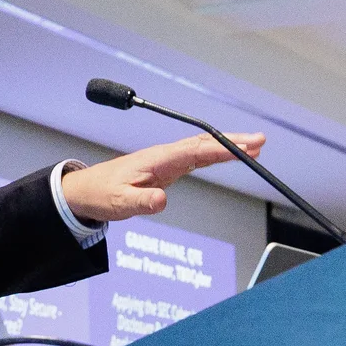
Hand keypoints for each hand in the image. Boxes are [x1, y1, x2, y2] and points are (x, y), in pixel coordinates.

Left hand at [61, 132, 263, 223]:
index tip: (245, 147)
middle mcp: (164, 155)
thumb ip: (141, 202)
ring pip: (202, 147)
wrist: (85, 191)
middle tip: (260, 141)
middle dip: (232, 141)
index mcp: (157, 159)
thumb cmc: (101, 195)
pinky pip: (196, 156)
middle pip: (204, 143)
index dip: (222, 148)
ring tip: (255, 146)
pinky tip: (229, 155)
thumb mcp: (119, 203)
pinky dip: (215, 154)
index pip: (195, 150)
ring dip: (228, 146)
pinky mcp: (166, 168)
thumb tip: (161, 200)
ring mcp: (166, 160)